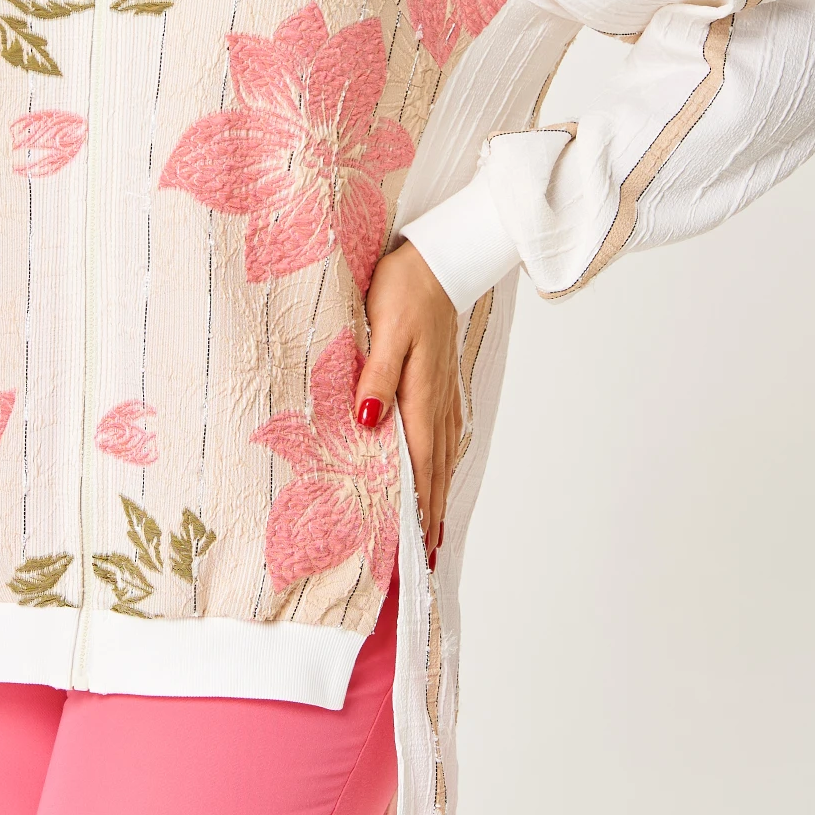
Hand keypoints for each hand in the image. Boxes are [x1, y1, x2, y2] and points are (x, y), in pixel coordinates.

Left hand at [355, 239, 459, 564]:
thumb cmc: (407, 288)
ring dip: (439, 491)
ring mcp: (443, 388)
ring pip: (443, 452)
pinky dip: (443, 460)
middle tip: (428, 558)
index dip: (418, 504)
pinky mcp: (441, 377)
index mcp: (421, 392)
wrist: (439, 256)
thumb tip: (369, 424)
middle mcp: (437, 398)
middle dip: (432, 512)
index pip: (419, 461)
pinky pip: (444, 431)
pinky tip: (440, 469)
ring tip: (436, 528)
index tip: (416, 544)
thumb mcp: (385, 328)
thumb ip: (377, 376)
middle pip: (436, 467)